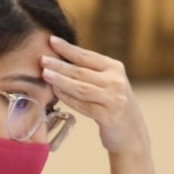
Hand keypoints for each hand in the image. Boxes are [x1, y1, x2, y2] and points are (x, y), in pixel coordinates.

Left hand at [40, 35, 149, 156]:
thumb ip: (90, 72)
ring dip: (61, 80)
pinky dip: (68, 98)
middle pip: (82, 71)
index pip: (87, 56)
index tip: (51, 39)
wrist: (131, 133)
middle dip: (60, 64)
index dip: (68, 48)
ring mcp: (114, 99)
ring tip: (45, 74)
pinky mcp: (109, 116)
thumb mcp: (107, 83)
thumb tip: (59, 59)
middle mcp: (116, 81)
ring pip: (81, 88)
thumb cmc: (112, 105)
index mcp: (115, 68)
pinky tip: (55, 93)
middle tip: (42, 58)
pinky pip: (83, 105)